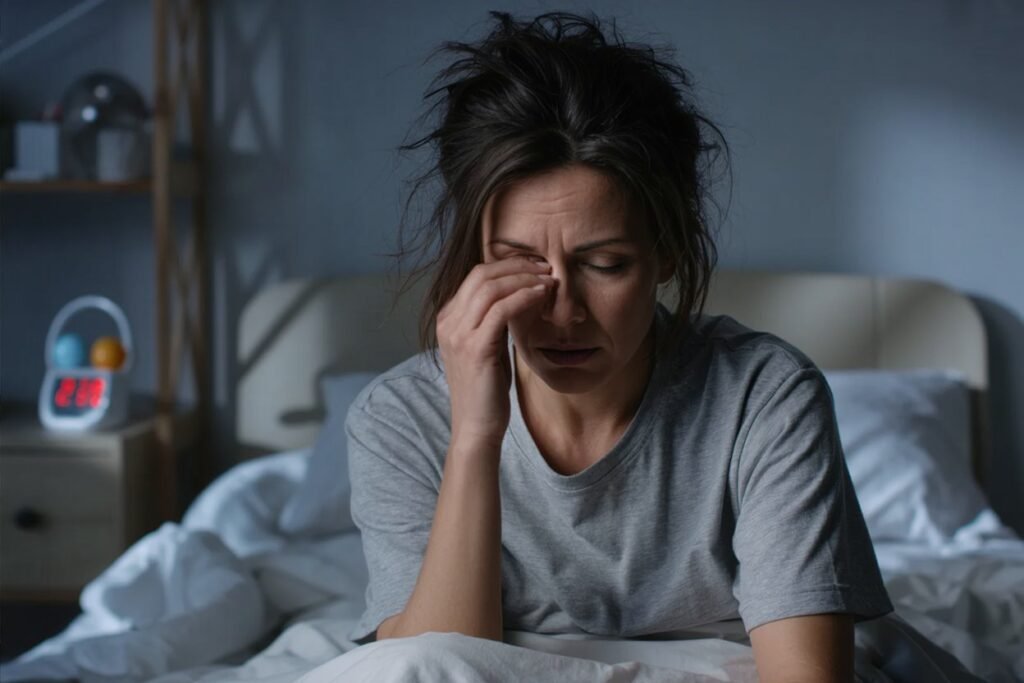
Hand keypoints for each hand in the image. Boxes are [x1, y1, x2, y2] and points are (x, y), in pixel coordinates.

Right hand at [437, 257, 553, 447]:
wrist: (476, 427)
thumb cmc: (486, 390)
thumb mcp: (488, 347)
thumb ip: (494, 321)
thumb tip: (520, 294)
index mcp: (448, 320)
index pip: (476, 277)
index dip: (508, 266)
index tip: (535, 268)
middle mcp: (448, 323)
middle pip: (481, 275)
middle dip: (517, 266)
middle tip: (545, 267)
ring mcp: (458, 335)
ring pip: (491, 288)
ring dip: (524, 279)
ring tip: (548, 280)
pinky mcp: (475, 348)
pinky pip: (501, 310)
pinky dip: (524, 297)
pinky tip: (541, 296)